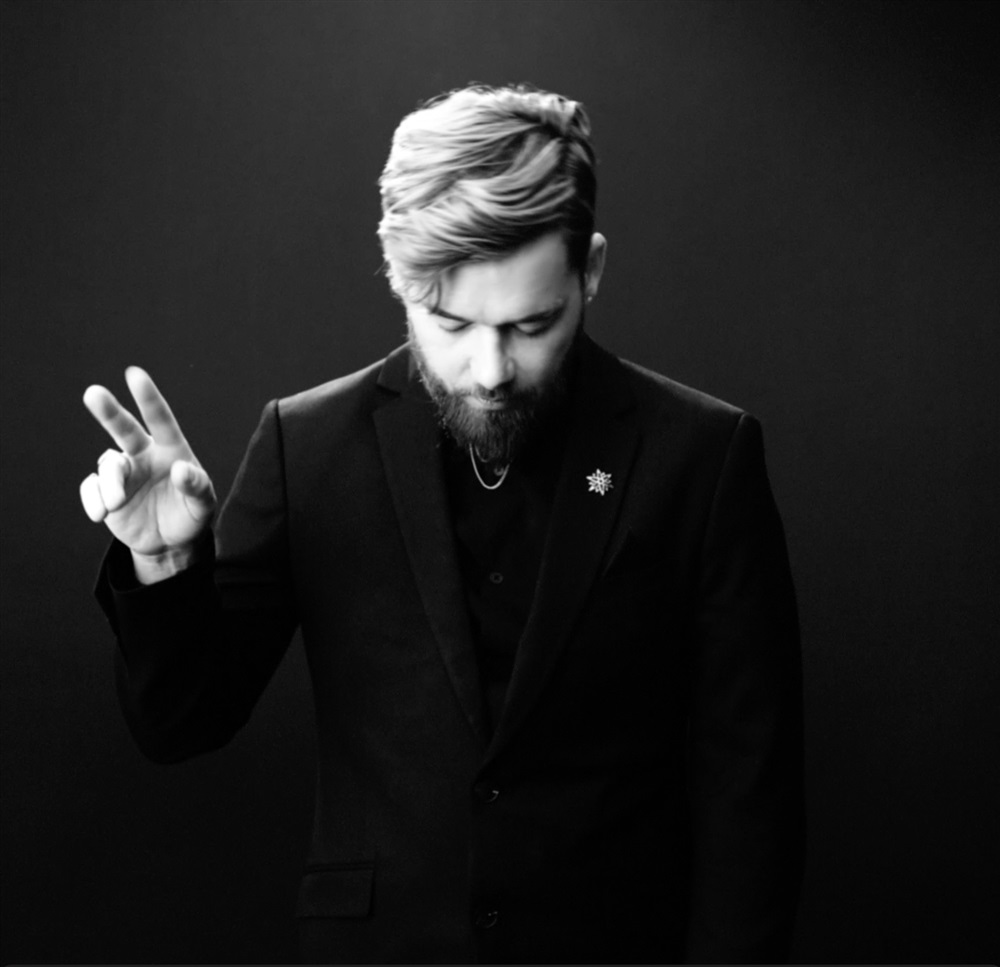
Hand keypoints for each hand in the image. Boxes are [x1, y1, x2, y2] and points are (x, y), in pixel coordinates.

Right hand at [80, 367, 215, 581]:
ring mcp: (124, 473)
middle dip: (109, 411)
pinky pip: (91, 488)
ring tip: (116, 504)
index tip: (135, 374)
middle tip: (93, 393)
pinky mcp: (105, 492)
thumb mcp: (203, 504)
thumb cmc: (191, 514)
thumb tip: (181, 469)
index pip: (161, 420)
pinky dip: (93, 500)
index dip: (148, 398)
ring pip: (107, 464)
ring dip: (109, 484)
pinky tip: (101, 514)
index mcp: (171, 451)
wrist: (169, 542)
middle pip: (124, 428)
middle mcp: (144, 455)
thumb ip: (197, 486)